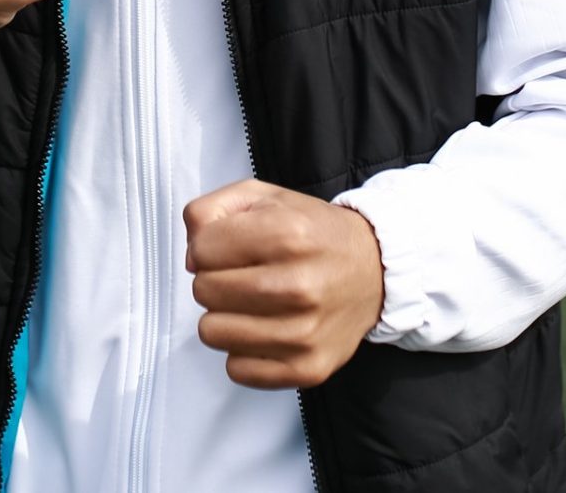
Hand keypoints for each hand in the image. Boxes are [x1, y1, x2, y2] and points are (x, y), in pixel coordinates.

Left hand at [184, 178, 384, 389]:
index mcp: (287, 234)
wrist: (374, 270)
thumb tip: (191, 254)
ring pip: (212, 332)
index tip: (229, 248)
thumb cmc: (313, 233)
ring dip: (224, 316)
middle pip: (203, 291)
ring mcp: (304, 332)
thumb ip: (211, 210)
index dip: (207, 247)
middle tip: (242, 275)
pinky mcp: (307, 368)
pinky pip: (237, 369)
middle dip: (213, 280)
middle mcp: (298, 285)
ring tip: (252, 302)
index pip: (202, 250)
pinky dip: (243, 350)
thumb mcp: (264, 198)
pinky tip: (266, 328)